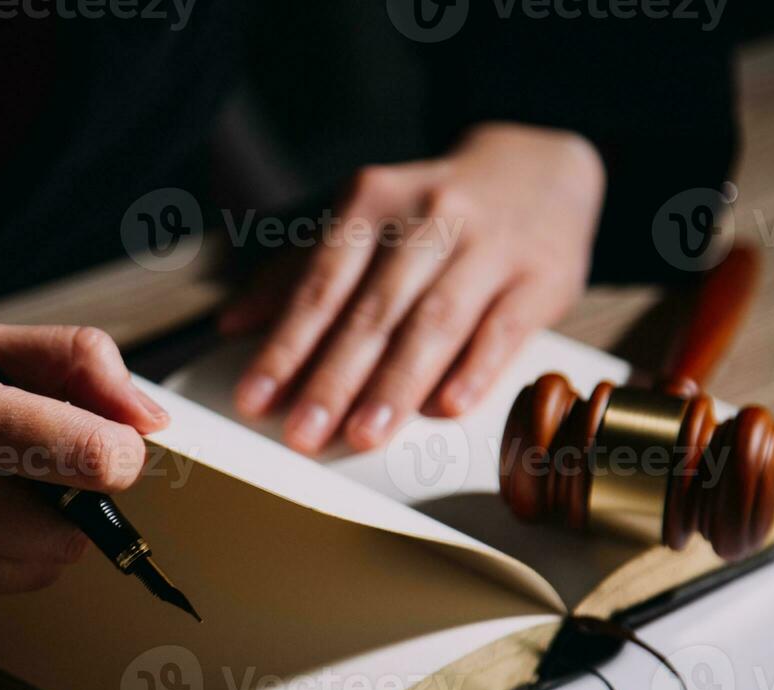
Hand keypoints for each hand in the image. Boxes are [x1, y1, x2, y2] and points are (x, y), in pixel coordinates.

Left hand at [223, 123, 604, 454]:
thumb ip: (299, 271)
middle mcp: (430, 218)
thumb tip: (232, 323)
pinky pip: (504, 328)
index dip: (287, 345)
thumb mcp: (365, 219)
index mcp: (373, 202)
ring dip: (396, 384)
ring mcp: (489, 247)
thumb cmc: (433, 211)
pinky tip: (448, 409)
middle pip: (374, 310)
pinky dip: (475, 369)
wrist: (541, 170)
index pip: (322, 284)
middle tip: (303, 435)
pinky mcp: (541, 277)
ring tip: (363, 435)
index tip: (255, 399)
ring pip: (435, 322)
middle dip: (334, 378)